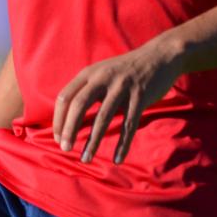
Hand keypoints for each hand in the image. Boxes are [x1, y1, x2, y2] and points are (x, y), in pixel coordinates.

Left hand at [52, 45, 184, 164]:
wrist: (159, 56)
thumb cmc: (126, 70)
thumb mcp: (101, 73)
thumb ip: (86, 89)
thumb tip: (67, 117)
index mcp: (89, 73)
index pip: (65, 97)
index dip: (59, 119)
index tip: (58, 137)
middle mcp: (103, 78)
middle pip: (79, 105)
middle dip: (69, 129)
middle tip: (65, 148)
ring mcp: (122, 87)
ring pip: (103, 118)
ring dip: (92, 141)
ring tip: (86, 158)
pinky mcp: (140, 96)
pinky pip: (129, 125)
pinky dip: (123, 144)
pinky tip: (117, 159)